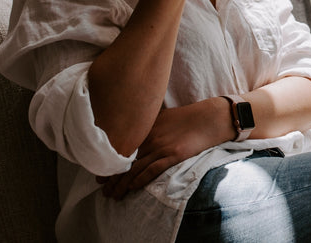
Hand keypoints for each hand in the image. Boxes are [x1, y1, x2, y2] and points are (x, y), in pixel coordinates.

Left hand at [97, 99, 230, 199]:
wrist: (210, 117)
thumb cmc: (189, 116)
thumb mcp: (164, 116)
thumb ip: (148, 125)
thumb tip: (136, 133)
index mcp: (147, 128)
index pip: (122, 148)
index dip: (109, 162)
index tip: (100, 173)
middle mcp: (151, 138)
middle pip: (125, 161)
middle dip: (111, 177)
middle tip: (102, 188)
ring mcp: (162, 147)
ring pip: (135, 168)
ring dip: (121, 184)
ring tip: (112, 194)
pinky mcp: (174, 155)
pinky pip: (153, 170)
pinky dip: (140, 180)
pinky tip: (131, 188)